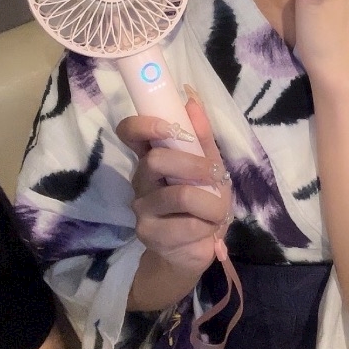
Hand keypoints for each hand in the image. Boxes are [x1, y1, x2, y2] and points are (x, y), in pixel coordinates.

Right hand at [117, 98, 232, 278]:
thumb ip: (202, 137)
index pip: (129, 132)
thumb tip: (192, 102)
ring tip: (219, 211)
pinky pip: (187, 224)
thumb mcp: (210, 166)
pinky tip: (207, 229)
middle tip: (215, 175)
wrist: (198, 247)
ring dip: (211, 202)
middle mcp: (140, 179)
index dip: (144, 124)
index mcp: (151, 156)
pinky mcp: (148, 234)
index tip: (170, 127)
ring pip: (179, 194)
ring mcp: (141, 208)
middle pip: (156, 160)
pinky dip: (208, 225)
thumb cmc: (204, 200)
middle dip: (195, 166)